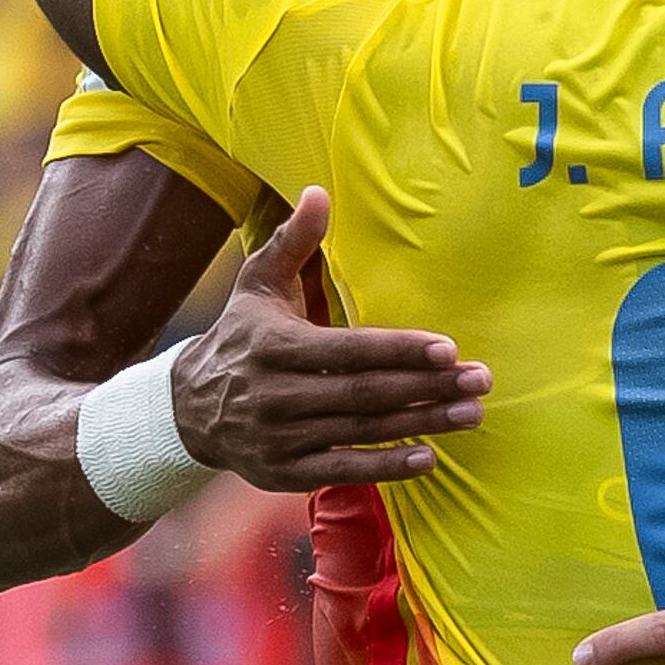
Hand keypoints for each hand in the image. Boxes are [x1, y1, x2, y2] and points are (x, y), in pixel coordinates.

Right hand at [168, 188, 490, 492]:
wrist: (185, 409)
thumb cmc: (239, 336)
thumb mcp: (257, 285)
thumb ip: (291, 241)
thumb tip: (318, 191)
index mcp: (274, 346)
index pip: (349, 349)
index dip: (399, 350)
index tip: (449, 349)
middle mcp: (276, 395)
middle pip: (364, 393)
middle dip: (426, 388)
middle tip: (479, 381)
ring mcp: (280, 438)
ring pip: (361, 431)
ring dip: (421, 425)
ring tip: (470, 414)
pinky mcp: (284, 472)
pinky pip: (342, 470)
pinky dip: (385, 467)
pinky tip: (428, 458)